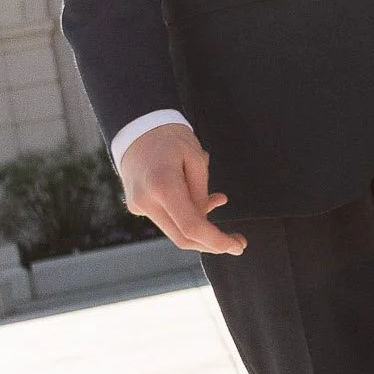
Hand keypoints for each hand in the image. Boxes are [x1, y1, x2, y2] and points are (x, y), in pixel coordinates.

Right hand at [119, 122, 246, 253]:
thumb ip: (201, 192)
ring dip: (201, 228)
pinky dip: (186, 217)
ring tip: (220, 202)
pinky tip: (203, 202)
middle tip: (237, 242)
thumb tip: (205, 218)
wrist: (136, 128)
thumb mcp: (195, 157)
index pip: (192, 227)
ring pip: (175, 232)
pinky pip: (167, 219)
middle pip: (182, 238)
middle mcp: (146, 201)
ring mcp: (139, 206)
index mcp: (162, 186)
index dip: (217, 241)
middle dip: (212, 244)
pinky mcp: (138, 206)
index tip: (237, 245)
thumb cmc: (169, 137)